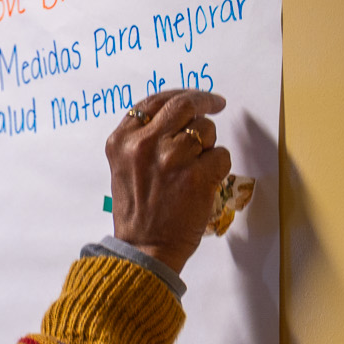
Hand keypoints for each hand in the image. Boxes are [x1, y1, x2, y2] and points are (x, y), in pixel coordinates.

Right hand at [105, 89, 232, 275]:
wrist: (145, 248)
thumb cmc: (137, 211)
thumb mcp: (124, 167)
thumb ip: (142, 139)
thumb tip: (176, 114)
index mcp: (122, 141)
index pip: (154, 102)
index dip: (180, 95)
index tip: (198, 98)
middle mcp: (144, 145)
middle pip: (184, 105)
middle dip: (205, 101)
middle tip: (217, 104)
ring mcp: (171, 159)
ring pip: (205, 130)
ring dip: (208, 145)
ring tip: (194, 167)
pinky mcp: (197, 176)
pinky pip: (221, 155)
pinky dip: (218, 167)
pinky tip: (203, 182)